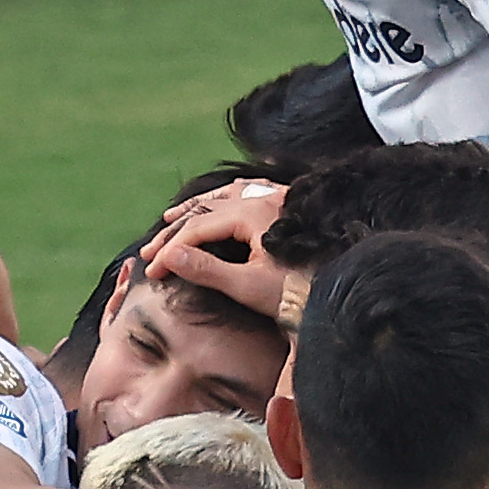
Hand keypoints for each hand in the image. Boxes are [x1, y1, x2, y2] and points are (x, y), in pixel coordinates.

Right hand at [137, 180, 292, 318]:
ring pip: (226, 196)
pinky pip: (249, 193)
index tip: (152, 269)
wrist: (338, 295)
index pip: (198, 228)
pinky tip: (220, 202)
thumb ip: (206, 270)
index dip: (170, 249)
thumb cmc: (296, 295)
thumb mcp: (247, 286)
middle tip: (150, 252)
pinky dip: (226, 198)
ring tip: (170, 218)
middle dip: (176, 232)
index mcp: (253, 214)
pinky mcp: (288, 209)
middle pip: (207, 209)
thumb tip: (169, 256)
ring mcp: (278, 201)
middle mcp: (265, 199)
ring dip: (197, 208)